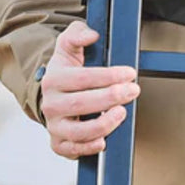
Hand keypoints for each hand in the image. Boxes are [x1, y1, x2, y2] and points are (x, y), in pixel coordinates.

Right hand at [40, 20, 140, 158]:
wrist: (53, 95)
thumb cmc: (67, 71)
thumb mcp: (68, 47)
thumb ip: (78, 34)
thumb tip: (91, 35)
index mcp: (54, 79)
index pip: (83, 78)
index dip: (109, 76)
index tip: (130, 73)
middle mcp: (51, 104)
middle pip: (82, 103)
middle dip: (111, 97)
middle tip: (133, 91)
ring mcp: (54, 125)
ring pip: (78, 130)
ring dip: (103, 124)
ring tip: (122, 113)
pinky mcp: (59, 143)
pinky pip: (72, 150)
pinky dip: (88, 148)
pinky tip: (104, 141)